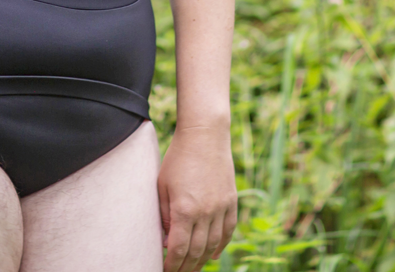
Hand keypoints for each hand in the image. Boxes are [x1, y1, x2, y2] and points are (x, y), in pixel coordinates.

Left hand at [159, 123, 237, 271]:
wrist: (205, 135)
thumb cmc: (178, 157)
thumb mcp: (163, 184)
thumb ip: (164, 214)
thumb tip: (166, 240)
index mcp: (184, 209)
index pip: (178, 249)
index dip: (172, 264)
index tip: (165, 270)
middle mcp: (205, 213)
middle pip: (196, 252)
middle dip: (186, 267)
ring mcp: (221, 208)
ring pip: (213, 246)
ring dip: (202, 261)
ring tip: (193, 269)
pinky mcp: (231, 202)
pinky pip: (228, 232)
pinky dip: (221, 246)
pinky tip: (213, 255)